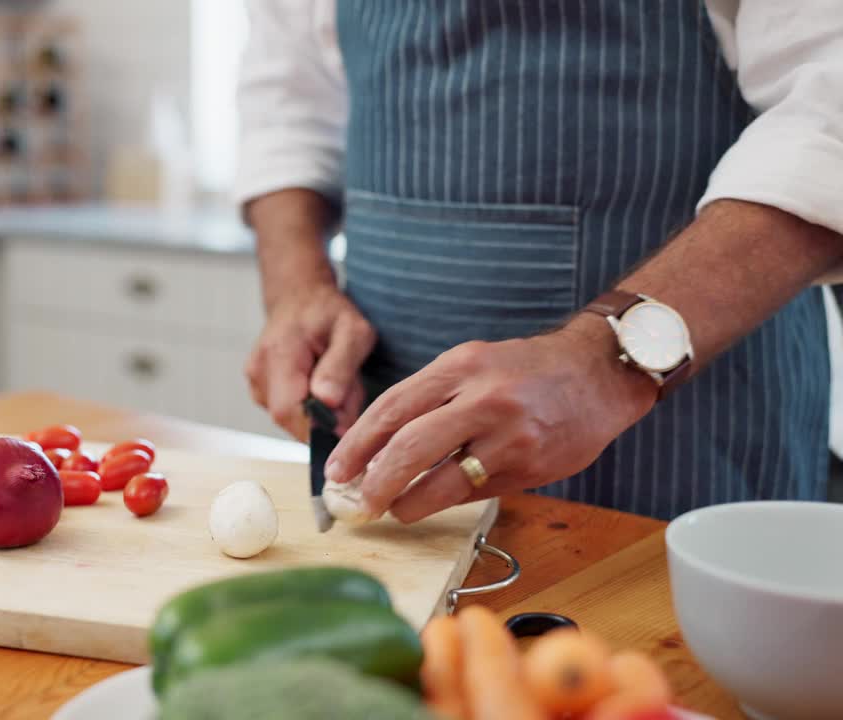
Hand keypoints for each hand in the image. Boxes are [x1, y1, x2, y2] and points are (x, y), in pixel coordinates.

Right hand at [245, 282, 376, 440]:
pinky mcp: (258, 389)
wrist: (298, 296)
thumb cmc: (329, 312)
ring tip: (334, 381)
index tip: (346, 419)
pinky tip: (318, 383)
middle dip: (323, 418)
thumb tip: (327, 403)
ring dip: (318, 412)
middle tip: (347, 391)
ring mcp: (254, 381)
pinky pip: (287, 413)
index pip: (288, 411)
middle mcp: (258, 370)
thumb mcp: (353, 331)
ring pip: (290, 419)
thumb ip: (341, 367)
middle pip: (290, 419)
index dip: (317, 427)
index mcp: (279, 353)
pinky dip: (308, 407)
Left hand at [324, 316, 658, 522]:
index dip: (358, 443)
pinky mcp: (530, 467)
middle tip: (358, 501)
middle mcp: (483, 399)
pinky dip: (448, 500)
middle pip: (410, 447)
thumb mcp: (474, 364)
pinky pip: (477, 492)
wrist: (600, 373)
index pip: (393, 408)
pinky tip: (434, 501)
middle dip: (375, 481)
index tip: (336, 469)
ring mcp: (509, 436)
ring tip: (393, 509)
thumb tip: (379, 446)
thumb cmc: (527, 370)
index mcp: (460, 367)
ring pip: (444, 481)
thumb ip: (432, 398)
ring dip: (409, 503)